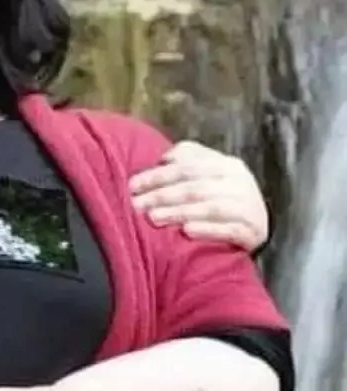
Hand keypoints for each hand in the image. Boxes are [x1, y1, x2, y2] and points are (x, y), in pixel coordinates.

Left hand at [128, 141, 268, 252]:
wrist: (258, 225)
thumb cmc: (224, 197)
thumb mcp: (209, 174)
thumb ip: (188, 160)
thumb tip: (163, 159)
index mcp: (226, 164)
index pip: (187, 167)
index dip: (157, 176)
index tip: (132, 186)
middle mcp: (240, 182)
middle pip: (195, 187)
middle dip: (162, 195)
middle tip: (136, 205)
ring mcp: (250, 207)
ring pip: (210, 207)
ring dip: (179, 212)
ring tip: (154, 218)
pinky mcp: (255, 231)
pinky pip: (230, 230)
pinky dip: (208, 230)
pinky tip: (187, 232)